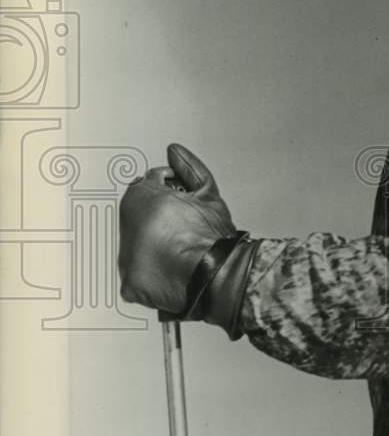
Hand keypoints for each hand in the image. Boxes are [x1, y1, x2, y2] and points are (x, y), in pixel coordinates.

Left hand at [118, 143, 236, 314]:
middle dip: (156, 220)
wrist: (214, 272)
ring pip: (136, 248)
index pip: (144, 188)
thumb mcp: (207, 192)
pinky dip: (151, 273)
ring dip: (152, 247)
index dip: (164, 192)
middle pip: (137, 218)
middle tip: (179, 227)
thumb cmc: (211, 236)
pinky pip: (137, 277)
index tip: (175, 200)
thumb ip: (188, 169)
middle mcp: (127, 227)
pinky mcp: (131, 282)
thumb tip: (175, 153)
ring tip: (178, 250)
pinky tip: (170, 268)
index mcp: (140, 199)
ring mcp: (127, 257)